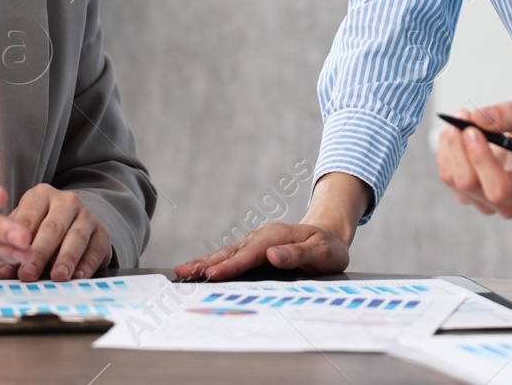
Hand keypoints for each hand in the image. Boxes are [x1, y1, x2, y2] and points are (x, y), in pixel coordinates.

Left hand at [0, 184, 114, 281]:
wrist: (74, 223)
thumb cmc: (41, 229)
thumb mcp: (25, 230)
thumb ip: (13, 247)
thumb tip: (3, 270)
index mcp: (41, 195)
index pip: (28, 218)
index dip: (19, 242)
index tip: (11, 262)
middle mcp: (66, 201)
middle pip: (53, 227)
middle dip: (39, 253)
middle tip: (29, 274)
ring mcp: (87, 216)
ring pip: (77, 236)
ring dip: (66, 258)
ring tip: (57, 276)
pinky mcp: (102, 234)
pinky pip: (96, 249)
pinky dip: (87, 264)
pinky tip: (79, 276)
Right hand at [173, 172, 366, 281]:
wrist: (329, 236)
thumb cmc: (328, 247)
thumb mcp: (323, 252)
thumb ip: (299, 254)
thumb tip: (274, 256)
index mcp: (276, 236)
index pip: (250, 254)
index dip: (231, 266)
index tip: (212, 275)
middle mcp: (262, 237)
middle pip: (230, 251)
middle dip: (206, 263)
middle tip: (183, 273)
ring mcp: (256, 243)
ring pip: (226, 253)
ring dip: (204, 263)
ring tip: (182, 272)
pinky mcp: (254, 251)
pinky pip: (231, 257)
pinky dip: (213, 264)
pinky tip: (200, 271)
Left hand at [435, 102, 511, 217]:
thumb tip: (478, 118)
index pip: (500, 188)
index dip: (481, 160)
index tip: (472, 130)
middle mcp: (507, 204)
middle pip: (468, 183)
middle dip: (459, 146)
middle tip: (463, 116)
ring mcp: (483, 202)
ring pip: (452, 178)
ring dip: (450, 143)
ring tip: (462, 117)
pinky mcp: (465, 195)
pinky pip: (445, 173)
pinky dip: (446, 147)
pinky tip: (456, 131)